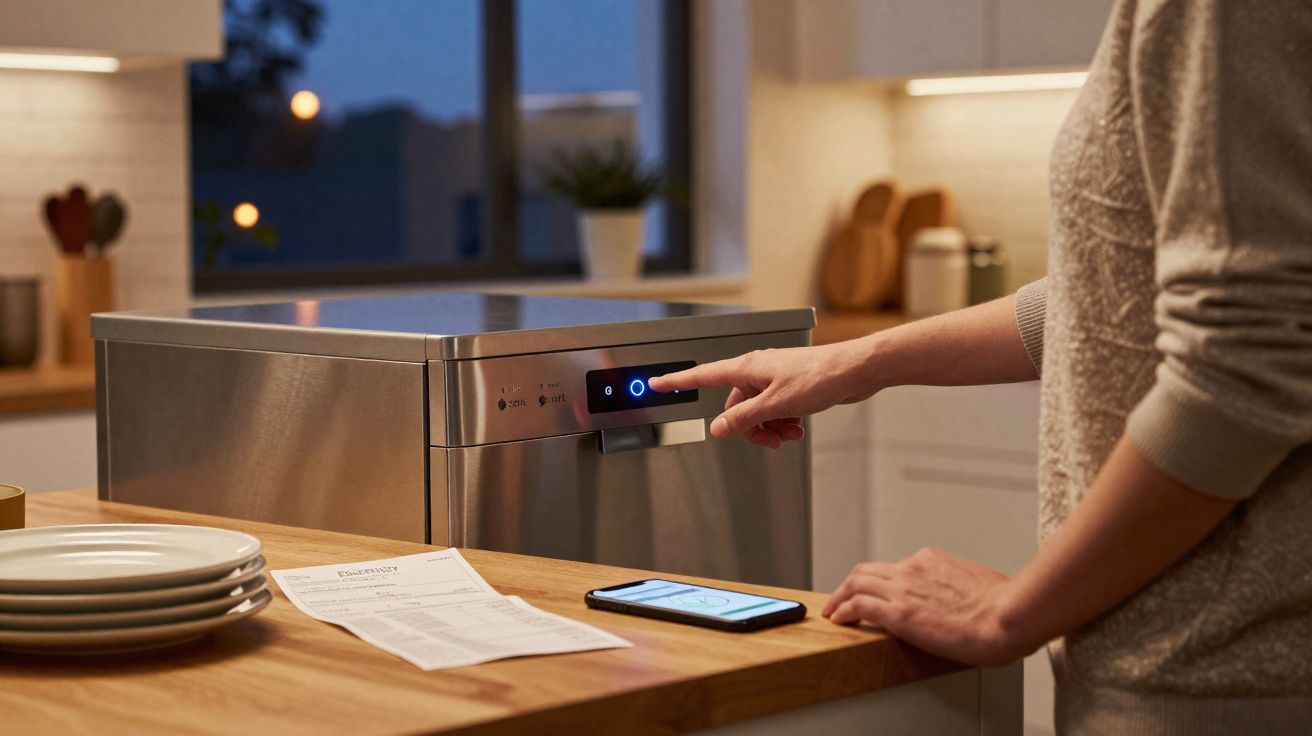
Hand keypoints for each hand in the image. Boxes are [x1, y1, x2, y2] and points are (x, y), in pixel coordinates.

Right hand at [647, 343, 875, 448]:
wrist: (854, 371)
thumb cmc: (820, 376)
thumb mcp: (777, 404)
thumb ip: (744, 419)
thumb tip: (719, 429)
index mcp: (747, 368)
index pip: (703, 375)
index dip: (677, 381)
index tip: (655, 383)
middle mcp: (756, 372)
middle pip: (735, 407)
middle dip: (750, 428)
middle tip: (770, 439)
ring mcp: (773, 380)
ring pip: (756, 412)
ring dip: (770, 428)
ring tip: (790, 432)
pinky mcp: (788, 388)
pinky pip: (773, 411)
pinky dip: (782, 423)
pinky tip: (797, 427)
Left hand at [822, 548, 1034, 665]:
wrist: (1009, 616)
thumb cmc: (1006, 607)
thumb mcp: (979, 585)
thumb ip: (961, 588)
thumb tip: (964, 602)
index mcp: (932, 561)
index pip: (896, 567)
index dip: (880, 581)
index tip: (876, 592)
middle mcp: (913, 568)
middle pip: (867, 571)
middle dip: (850, 585)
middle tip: (840, 599)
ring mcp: (904, 588)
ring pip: (856, 583)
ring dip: (839, 597)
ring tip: (832, 611)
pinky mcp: (899, 613)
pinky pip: (858, 605)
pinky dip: (843, 610)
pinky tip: (838, 620)